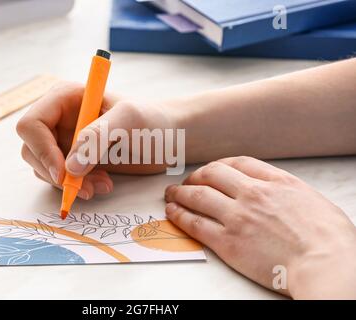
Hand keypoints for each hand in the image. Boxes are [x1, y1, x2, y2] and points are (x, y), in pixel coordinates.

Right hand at [16, 82, 176, 199]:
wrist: (168, 140)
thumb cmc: (153, 122)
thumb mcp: (129, 120)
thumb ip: (98, 137)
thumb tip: (69, 168)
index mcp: (65, 98)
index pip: (31, 125)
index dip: (42, 151)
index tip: (65, 173)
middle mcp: (60, 117)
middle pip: (32, 149)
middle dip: (56, 173)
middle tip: (86, 188)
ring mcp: (65, 139)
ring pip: (45, 167)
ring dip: (69, 184)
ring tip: (102, 185)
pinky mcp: (75, 159)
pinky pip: (60, 178)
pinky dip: (77, 187)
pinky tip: (103, 184)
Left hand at [164, 156, 355, 298]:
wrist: (326, 264)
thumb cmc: (328, 237)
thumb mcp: (310, 199)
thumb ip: (284, 190)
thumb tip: (271, 189)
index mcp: (274, 182)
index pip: (237, 163)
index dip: (218, 165)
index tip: (210, 170)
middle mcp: (251, 194)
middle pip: (212, 175)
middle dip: (194, 176)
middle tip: (185, 182)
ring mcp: (237, 216)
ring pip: (197, 196)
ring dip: (179, 193)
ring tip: (170, 194)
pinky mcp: (227, 241)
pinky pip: (195, 223)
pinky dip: (179, 215)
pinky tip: (172, 212)